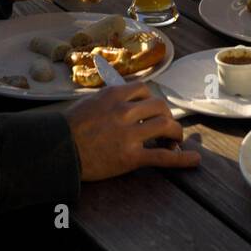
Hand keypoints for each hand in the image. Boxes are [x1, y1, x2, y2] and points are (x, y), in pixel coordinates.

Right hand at [65, 83, 200, 179]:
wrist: (56, 149)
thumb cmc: (68, 126)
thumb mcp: (89, 101)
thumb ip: (110, 98)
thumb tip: (126, 96)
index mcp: (114, 94)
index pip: (145, 90)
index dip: (152, 101)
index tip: (153, 111)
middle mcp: (124, 111)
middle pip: (160, 107)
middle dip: (167, 116)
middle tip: (166, 127)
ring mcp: (129, 134)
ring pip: (165, 126)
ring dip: (175, 133)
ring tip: (175, 140)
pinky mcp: (130, 157)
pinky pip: (163, 156)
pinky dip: (182, 158)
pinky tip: (194, 160)